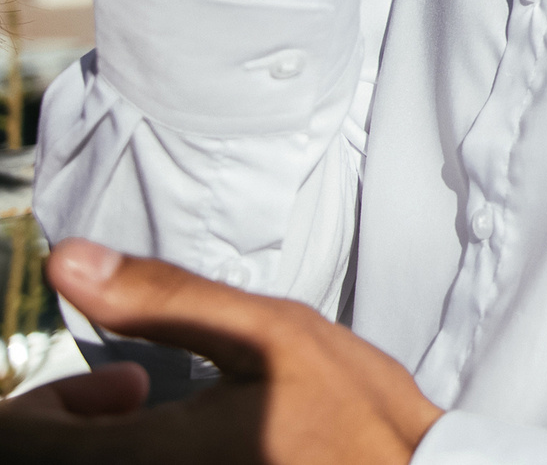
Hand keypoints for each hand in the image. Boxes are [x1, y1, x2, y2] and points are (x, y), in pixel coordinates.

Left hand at [0, 241, 439, 461]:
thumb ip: (164, 299)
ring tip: (163, 414)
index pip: (18, 440)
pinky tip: (189, 444)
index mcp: (140, 458)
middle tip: (136, 388)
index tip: (115, 380)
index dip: (36, 404)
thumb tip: (69, 260)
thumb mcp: (273, 333)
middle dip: (65, 422)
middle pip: (39, 462)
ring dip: (98, 442)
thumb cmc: (355, 418)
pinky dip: (129, 457)